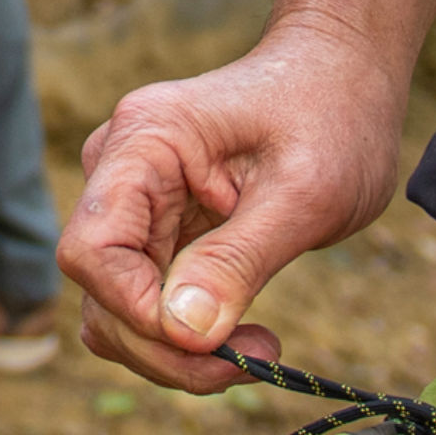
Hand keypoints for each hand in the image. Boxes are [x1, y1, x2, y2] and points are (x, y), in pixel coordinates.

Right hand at [58, 31, 405, 392]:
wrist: (343, 77)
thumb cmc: (333, 114)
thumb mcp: (307, 191)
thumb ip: (240, 259)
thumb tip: (182, 330)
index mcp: (142, 142)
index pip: (92, 249)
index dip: (136, 309)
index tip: (210, 339)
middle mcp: (118, 172)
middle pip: (99, 292)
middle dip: (166, 346)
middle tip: (250, 358)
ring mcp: (132, 205)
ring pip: (115, 312)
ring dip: (175, 351)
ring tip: (254, 346)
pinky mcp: (154, 234)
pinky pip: (145, 305)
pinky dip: (185, 336)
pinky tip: (239, 333)